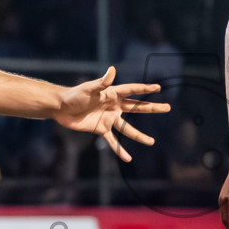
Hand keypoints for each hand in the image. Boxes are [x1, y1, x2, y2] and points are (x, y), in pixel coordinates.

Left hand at [51, 67, 170, 162]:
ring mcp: (109, 119)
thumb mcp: (89, 88)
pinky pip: (113, 141)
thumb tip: (112, 70)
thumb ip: (102, 82)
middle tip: (167, 108)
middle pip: (137, 107)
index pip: (132, 91)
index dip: (145, 89)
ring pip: (128, 128)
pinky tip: (128, 158)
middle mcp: (114, 106)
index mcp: (112, 94)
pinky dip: (120, 150)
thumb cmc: (75, 94)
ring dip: (139, 136)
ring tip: (152, 142)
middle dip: (152, 108)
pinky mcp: (101, 129)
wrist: (61, 107)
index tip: (158, 88)